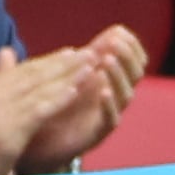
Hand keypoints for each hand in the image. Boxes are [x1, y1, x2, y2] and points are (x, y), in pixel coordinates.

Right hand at [0, 44, 104, 174]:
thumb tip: (6, 52)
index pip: (23, 69)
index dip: (49, 60)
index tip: (71, 52)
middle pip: (35, 74)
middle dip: (64, 63)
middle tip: (89, 51)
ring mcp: (0, 112)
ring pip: (40, 89)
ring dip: (68, 76)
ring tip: (90, 65)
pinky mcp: (8, 131)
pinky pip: (38, 111)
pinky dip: (58, 99)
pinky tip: (75, 91)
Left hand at [17, 24, 147, 172]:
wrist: (39, 143)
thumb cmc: (55, 106)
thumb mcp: (69, 77)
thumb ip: (83, 58)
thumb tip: (99, 36)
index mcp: (108, 80)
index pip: (131, 61)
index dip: (130, 46)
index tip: (119, 31)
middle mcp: (113, 97)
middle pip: (134, 75)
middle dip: (126, 57)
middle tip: (114, 43)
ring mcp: (107, 116)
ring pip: (125, 95)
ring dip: (118, 76)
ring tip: (106, 61)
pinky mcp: (98, 133)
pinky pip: (110, 120)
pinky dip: (109, 105)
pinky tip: (103, 91)